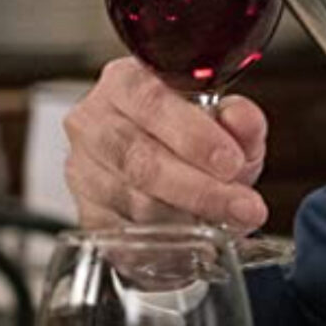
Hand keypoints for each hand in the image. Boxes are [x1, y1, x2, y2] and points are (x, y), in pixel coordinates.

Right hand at [63, 57, 269, 229]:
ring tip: (227, 221)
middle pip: (139, 159)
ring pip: (134, 201)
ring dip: (188, 217)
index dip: (194, 135)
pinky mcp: (87, 213)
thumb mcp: (227, 122)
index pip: (152, 102)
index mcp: (125, 82)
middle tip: (241, 205)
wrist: (167, 170)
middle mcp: (94, 123)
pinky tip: (194, 241)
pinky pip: (124, 235)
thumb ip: (240, 118)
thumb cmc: (192, 137)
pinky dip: (164, 242)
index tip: (232, 162)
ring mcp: (83, 170)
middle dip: (199, 188)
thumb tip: (242, 121)